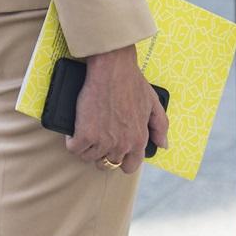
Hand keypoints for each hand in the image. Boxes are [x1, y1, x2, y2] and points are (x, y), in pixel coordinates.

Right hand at [66, 46, 169, 174]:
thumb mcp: (153, 103)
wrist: (112, 68)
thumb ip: (161, 126)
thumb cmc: (132, 81)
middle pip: (107, 164)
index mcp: (138, 140)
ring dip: (86, 148)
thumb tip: (163, 144)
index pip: (130, 166)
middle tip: (98, 138)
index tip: (114, 149)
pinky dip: (72, 140)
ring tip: (85, 132)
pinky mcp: (85, 134)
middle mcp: (122, 145)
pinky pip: (74, 148)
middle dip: (102, 154)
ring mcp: (103, 141)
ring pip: (89, 158)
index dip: (121, 160)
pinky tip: (74, 130)